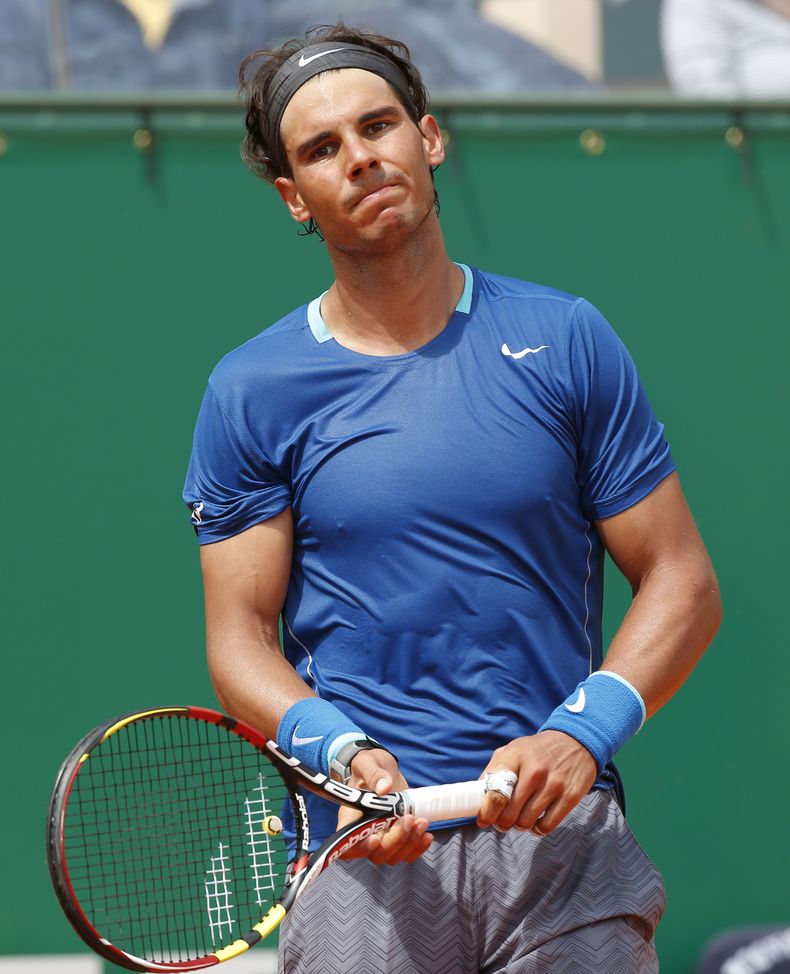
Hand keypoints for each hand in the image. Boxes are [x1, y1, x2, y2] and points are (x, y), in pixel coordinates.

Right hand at [336, 749, 433, 864]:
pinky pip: (408, 852)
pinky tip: (427, 835)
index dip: (360, 848)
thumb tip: (385, 787)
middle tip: (407, 818)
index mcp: (350, 819)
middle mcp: (364, 833)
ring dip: (410, 842)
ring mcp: (383, 837)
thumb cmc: (369, 766)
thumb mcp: (368, 763)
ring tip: (421, 821)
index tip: (374, 839)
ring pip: (393, 855)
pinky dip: (418, 848)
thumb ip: (374, 774)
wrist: (384, 768)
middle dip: (395, 840)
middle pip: (376, 853)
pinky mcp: (398, 836)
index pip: (348, 846)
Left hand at [477, 731, 596, 835]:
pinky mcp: (571, 796)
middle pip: (510, 812)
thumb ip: (494, 770)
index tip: (484, 821)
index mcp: (515, 757)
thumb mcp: (513, 750)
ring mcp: (554, 784)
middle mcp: (534, 771)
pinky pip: (548, 825)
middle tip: (503, 822)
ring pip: (527, 822)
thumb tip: (477, 796)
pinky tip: (536, 822)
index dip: (487, 812)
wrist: (575, 741)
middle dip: (502, 823)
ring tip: (520, 819)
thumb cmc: (537, 750)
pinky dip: (538, 829)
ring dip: (520, 826)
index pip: (495, 792)